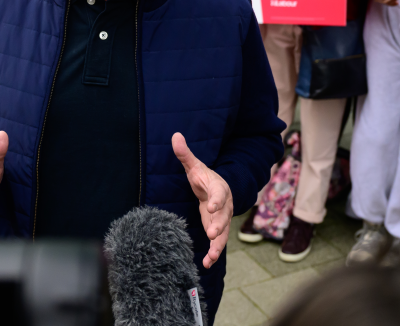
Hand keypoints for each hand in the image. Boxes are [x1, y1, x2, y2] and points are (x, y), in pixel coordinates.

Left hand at [172, 132, 231, 268]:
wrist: (216, 189)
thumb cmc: (203, 177)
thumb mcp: (194, 166)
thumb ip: (185, 154)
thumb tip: (175, 135)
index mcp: (219, 188)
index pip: (219, 194)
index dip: (216, 200)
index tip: (211, 206)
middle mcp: (224, 206)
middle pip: (224, 217)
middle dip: (219, 225)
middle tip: (212, 233)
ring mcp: (222, 220)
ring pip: (223, 234)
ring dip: (217, 245)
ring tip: (211, 257)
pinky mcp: (218, 230)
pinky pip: (218, 243)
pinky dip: (213, 253)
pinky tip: (206, 263)